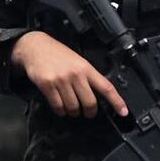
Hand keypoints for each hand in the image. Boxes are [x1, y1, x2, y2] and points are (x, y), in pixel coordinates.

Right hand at [11, 31, 127, 118]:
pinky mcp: (48, 86)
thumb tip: (98, 95)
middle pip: (90, 102)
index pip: (106, 87)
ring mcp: (61, 80)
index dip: (117, 101)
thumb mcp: (77, 61)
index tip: (123, 112)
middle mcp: (76, 74)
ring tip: (71, 108)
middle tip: (88, 113)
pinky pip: (58, 107)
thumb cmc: (58, 54)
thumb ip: (87, 76)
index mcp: (86, 68)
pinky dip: (61, 111)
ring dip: (73, 112)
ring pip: (73, 107)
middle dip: (90, 112)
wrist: (35, 47)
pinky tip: (61, 107)